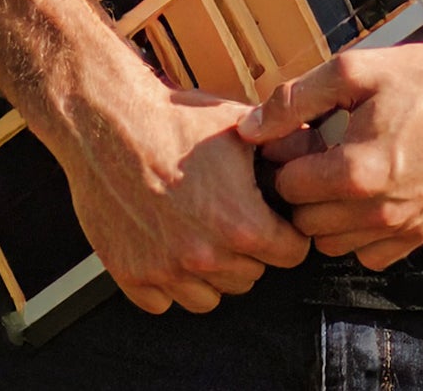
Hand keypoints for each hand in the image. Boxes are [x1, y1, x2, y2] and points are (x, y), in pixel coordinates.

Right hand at [53, 64, 310, 314]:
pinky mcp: (133, 276)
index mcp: (242, 225)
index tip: (276, 219)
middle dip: (249, 249)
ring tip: (200, 229)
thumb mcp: (240, 127)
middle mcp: (206, 257)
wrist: (108, 122)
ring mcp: (167, 271)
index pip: (292, 254)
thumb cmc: (171, 120)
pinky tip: (168, 241)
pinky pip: (165, 301)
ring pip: (212, 296)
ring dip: (211, 270)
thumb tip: (314, 155)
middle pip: (252, 276)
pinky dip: (169, 280)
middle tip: (231, 214)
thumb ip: (281, 149)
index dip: (288, 231)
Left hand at [236, 33, 422, 270]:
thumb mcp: (357, 70)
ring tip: (339, 172)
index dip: (284, 158)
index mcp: (355, 172)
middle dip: (301, 189)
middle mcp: (377, 213)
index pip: (287, 187)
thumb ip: (297, 99)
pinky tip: (367, 194)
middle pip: (305, 222)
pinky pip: (370, 255)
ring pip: (334, 245)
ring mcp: (402, 230)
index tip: (297, 137)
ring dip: (327, 214)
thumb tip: (250, 128)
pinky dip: (359, 233)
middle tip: (315, 153)